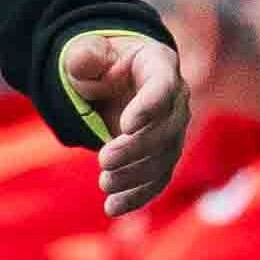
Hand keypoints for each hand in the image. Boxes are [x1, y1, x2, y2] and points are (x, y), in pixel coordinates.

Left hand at [66, 30, 188, 217]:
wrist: (112, 80)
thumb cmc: (100, 62)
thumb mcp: (86, 52)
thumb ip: (85, 53)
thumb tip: (84, 60)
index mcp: (160, 65)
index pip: (162, 88)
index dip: (148, 108)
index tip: (125, 126)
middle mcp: (176, 99)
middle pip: (166, 130)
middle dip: (136, 149)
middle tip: (104, 160)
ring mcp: (173, 129)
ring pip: (164, 159)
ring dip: (136, 176)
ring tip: (105, 185)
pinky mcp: (163, 155)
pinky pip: (158, 179)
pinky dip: (138, 196)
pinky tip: (113, 207)